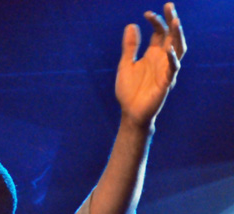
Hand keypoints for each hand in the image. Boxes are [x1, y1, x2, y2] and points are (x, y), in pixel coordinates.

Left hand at [116, 3, 186, 127]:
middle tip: (169, 5)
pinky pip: (172, 69)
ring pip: (177, 49)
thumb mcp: (125, 65)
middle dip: (171, 21)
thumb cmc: (129, 90)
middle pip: (171, 36)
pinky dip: (171, 59)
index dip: (155, 22)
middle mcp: (162, 60)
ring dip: (177, 36)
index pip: (159, 33)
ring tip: (175, 21)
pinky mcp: (166, 83)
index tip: (147, 13)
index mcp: (153, 54)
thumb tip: (131, 25)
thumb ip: (129, 47)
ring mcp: (166, 70)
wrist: (130, 112)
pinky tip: (167, 49)